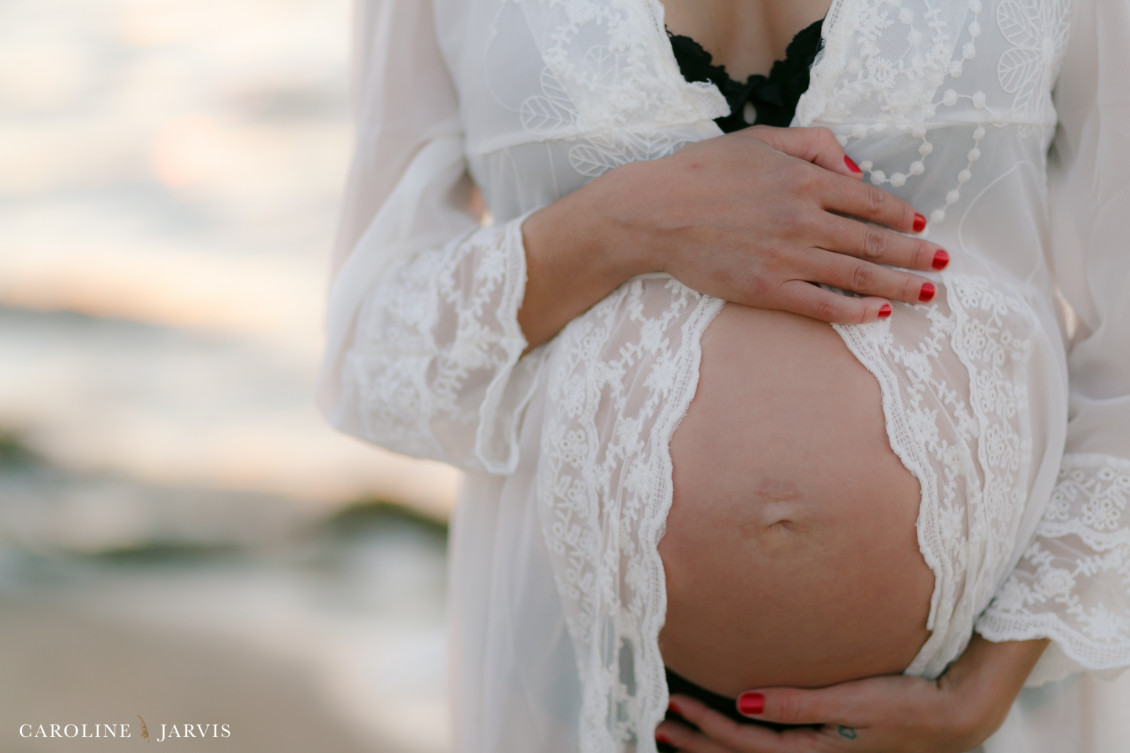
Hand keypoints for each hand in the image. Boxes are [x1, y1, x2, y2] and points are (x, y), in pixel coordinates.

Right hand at [604, 126, 947, 323]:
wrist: (653, 213)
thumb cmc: (700, 171)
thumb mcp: (759, 139)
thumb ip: (813, 144)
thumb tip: (855, 168)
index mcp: (804, 180)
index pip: (869, 200)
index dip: (902, 215)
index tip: (921, 225)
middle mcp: (804, 219)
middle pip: (875, 241)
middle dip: (915, 254)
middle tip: (943, 264)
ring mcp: (787, 257)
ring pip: (858, 275)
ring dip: (900, 284)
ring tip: (927, 292)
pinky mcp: (766, 289)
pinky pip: (822, 304)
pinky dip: (856, 311)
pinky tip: (880, 314)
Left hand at [655, 635, 1048, 752]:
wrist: (955, 715)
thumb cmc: (908, 703)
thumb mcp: (853, 703)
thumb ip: (797, 705)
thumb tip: (742, 704)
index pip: (744, 744)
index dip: (704, 728)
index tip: (671, 705)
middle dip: (697, 744)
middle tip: (657, 724)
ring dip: (714, 746)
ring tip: (678, 731)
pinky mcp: (828, 745)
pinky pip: (773, 749)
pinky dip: (743, 743)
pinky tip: (731, 729)